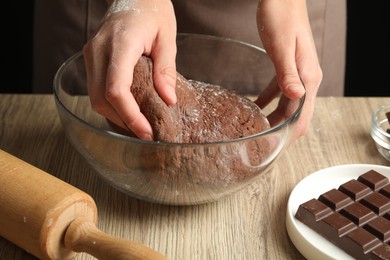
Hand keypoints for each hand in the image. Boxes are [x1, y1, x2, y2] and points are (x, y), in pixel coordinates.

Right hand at [83, 0, 176, 139]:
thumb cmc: (152, 10)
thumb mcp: (167, 38)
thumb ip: (165, 70)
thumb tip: (168, 100)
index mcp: (120, 43)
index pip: (116, 89)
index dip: (130, 116)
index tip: (147, 131)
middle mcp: (98, 50)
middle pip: (101, 99)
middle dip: (123, 121)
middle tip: (146, 134)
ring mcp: (91, 54)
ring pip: (95, 97)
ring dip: (115, 116)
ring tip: (138, 126)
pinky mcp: (91, 58)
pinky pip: (95, 89)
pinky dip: (110, 105)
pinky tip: (127, 111)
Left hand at [255, 0, 322, 141]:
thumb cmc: (282, 16)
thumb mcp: (282, 47)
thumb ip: (287, 74)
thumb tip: (296, 98)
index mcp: (308, 78)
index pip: (301, 117)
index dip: (288, 137)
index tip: (273, 150)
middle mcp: (306, 79)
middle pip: (297, 116)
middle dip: (282, 133)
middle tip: (261, 146)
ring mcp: (298, 74)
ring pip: (288, 106)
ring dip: (275, 120)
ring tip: (257, 132)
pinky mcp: (287, 68)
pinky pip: (279, 92)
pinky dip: (269, 103)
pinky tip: (255, 108)